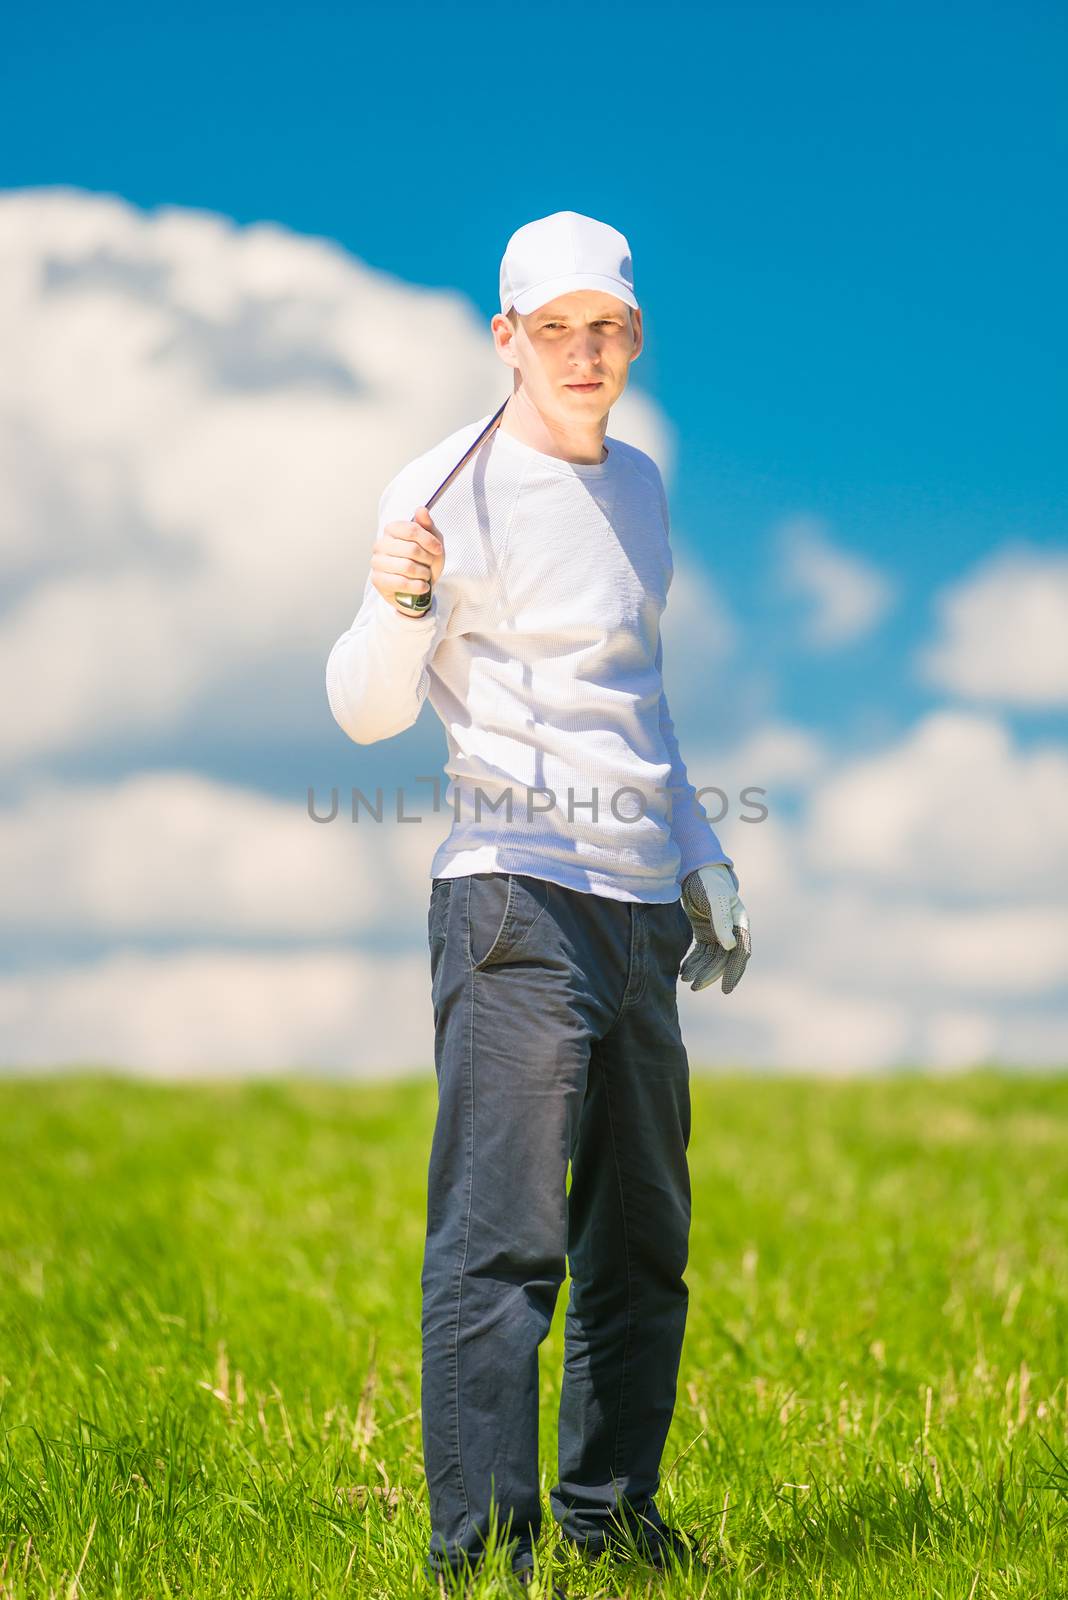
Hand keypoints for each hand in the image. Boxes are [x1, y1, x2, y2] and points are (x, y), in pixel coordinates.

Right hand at [371, 507, 443, 614]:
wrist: (418, 585)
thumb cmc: (424, 561)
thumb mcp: (431, 541)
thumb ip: (427, 525)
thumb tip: (421, 510)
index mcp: (392, 530)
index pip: (411, 530)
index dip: (429, 540)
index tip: (438, 549)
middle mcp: (380, 544)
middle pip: (411, 549)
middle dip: (427, 560)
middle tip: (430, 565)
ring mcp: (377, 562)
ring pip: (407, 566)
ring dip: (423, 573)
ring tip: (425, 576)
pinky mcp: (378, 580)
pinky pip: (401, 582)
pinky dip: (417, 586)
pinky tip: (422, 586)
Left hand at [678, 863, 750, 994]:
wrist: (695, 870)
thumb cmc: (709, 881)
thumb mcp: (715, 898)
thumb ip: (722, 921)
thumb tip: (729, 947)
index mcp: (739, 922)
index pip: (741, 953)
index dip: (734, 972)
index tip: (726, 990)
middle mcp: (731, 930)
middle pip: (723, 959)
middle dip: (710, 974)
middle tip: (695, 987)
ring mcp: (718, 931)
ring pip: (711, 958)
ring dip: (700, 970)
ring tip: (685, 980)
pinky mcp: (705, 931)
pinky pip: (701, 952)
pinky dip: (694, 962)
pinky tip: (684, 971)